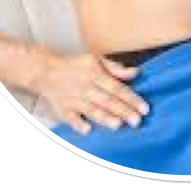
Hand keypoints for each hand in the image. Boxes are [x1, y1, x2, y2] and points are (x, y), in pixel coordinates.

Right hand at [32, 52, 149, 134]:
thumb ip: (116, 68)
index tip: (144, 108)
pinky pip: (71, 118)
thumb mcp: (96, 60)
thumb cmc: (76, 66)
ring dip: (105, 118)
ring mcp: (73, 99)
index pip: (117, 88)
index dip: (131, 98)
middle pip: (107, 100)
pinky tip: (88, 130)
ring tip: (118, 125)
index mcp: (95, 73)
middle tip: (137, 121)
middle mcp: (86, 87)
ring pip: (91, 110)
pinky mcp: (63, 110)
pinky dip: (78, 124)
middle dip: (123, 111)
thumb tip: (136, 73)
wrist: (46, 71)